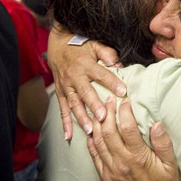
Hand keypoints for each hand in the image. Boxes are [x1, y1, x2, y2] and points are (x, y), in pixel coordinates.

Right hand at [47, 25, 126, 139]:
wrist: (58, 45)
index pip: (101, 74)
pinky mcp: (60, 94)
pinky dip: (65, 124)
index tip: (123, 91)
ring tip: (90, 130)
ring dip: (81, 118)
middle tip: (103, 116)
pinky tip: (69, 136)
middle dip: (94, 105)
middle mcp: (74, 77)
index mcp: (86, 64)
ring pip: (73, 104)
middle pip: (85, 92)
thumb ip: (108, 54)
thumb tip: (121, 66)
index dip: (112, 82)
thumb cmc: (81, 46)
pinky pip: (62, 110)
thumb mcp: (95, 45)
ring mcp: (66, 87)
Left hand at [87, 97, 180, 180]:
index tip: (126, 101)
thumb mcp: (171, 164)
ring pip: (98, 142)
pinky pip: (94, 156)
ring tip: (99, 110)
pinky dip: (92, 141)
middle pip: (108, 132)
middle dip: (107, 112)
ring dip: (97, 124)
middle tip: (109, 100)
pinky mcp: (105, 178)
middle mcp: (121, 163)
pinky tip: (93, 131)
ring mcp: (111, 171)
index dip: (124, 111)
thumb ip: (163, 143)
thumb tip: (157, 123)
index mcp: (138, 157)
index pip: (127, 127)